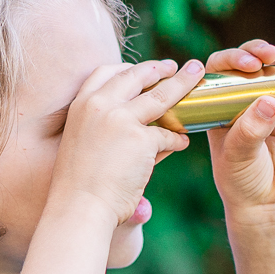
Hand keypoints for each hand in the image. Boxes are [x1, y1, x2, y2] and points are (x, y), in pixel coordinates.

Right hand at [51, 57, 199, 226]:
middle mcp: (99, 106)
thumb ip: (107, 127)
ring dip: (183, 83)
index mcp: (81, 105)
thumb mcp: (83, 143)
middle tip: (175, 66)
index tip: (142, 69)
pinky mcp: (142, 140)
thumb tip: (140, 122)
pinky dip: (177, 140)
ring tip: (196, 76)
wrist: (79, 208)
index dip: (127, 68)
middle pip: (136, 76)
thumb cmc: (78, 185)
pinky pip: (168, 135)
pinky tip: (182, 143)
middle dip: (159, 68)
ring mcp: (121, 120)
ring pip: (162, 95)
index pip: (105, 72)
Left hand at [200, 40, 274, 217]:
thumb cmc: (240, 180)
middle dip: (262, 52)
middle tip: (273, 56)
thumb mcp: (238, 156)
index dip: (233, 58)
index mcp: (220, 104)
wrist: (267, 204)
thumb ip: (251, 130)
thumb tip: (271, 100)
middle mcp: (244, 100)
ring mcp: (271, 106)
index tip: (251, 64)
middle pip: (253, 62)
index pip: (220, 68)